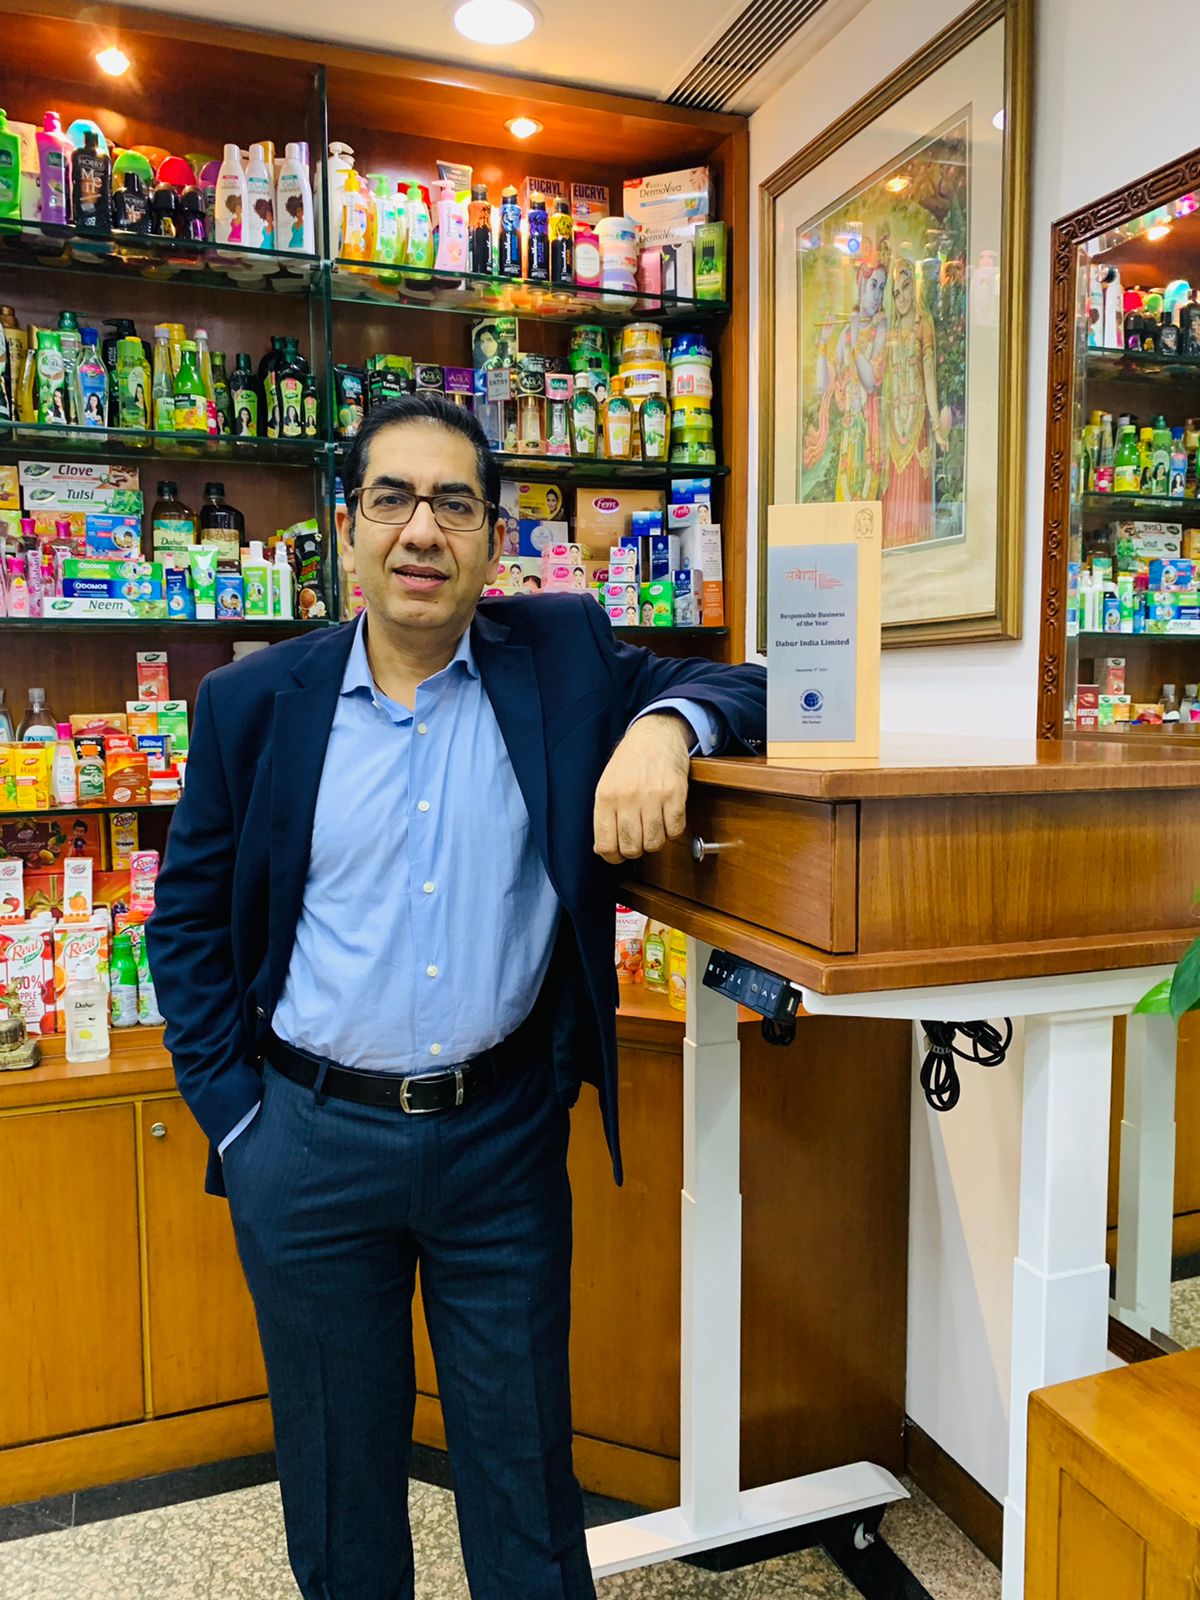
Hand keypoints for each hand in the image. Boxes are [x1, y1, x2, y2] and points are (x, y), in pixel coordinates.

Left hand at [593, 714, 691, 863]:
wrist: (654, 734)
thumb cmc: (629, 761)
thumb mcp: (607, 785)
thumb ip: (604, 816)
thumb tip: (603, 849)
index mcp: (606, 797)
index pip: (606, 844)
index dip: (613, 857)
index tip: (618, 855)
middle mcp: (627, 797)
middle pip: (632, 847)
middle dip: (636, 851)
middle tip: (639, 841)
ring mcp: (652, 796)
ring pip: (655, 842)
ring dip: (655, 841)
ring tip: (654, 828)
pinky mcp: (675, 793)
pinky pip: (676, 829)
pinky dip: (673, 831)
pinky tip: (667, 819)